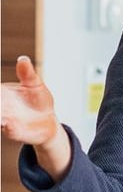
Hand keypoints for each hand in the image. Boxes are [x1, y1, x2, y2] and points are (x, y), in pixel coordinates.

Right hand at [1, 56, 70, 179]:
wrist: (48, 120)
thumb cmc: (38, 99)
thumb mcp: (35, 84)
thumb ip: (27, 73)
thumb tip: (23, 59)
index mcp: (2, 93)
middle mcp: (1, 107)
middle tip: (1, 101)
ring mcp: (6, 120)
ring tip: (2, 116)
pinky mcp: (15, 132)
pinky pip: (9, 130)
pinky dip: (8, 127)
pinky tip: (7, 123)